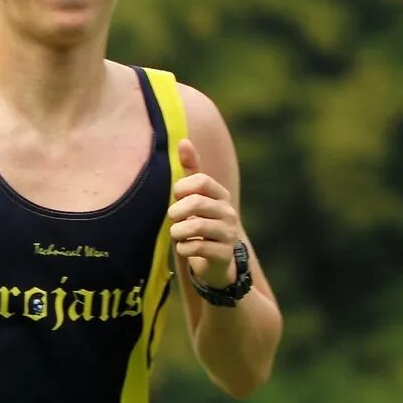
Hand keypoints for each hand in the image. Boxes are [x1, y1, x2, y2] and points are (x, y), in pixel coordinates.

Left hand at [170, 138, 242, 290]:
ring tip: (177, 234)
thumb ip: (191, 171)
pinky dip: (183, 249)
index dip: (182, 188)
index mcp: (222, 195)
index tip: (177, 197)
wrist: (215, 262)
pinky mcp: (223, 255)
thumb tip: (184, 140)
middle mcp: (229, 213)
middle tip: (173, 218)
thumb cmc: (201, 223)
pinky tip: (185, 248)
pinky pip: (195, 248)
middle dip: (177, 212)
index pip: (200, 181)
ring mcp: (228, 235)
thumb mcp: (196, 196)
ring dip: (177, 231)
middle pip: (196, 203)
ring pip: (195, 227)